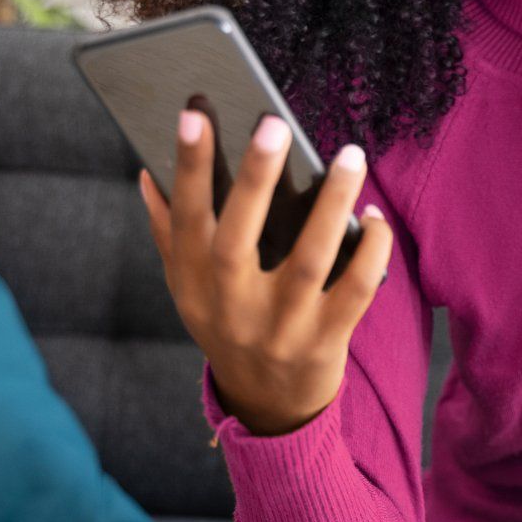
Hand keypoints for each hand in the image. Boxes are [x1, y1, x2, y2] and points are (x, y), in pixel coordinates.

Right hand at [137, 111, 392, 436]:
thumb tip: (148, 173)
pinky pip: (355, 291)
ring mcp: (280, 328)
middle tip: (272, 123)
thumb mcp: (190, 290)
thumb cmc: (229, 326)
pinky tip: (373, 214)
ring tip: (349, 155)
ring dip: (331, 206)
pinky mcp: (326, 342)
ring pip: (308, 260)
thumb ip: (170, 234)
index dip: (187, 168)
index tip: (194, 113)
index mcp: (194, 285)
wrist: (270, 408)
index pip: (185, 219)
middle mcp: (232, 308)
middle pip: (237, 240)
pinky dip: (370, 251)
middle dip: (254, 179)